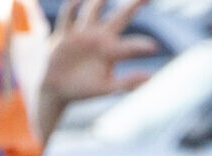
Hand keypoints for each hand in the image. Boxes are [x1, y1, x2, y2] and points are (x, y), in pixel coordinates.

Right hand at [39, 0, 157, 116]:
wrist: (57, 91)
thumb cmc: (85, 90)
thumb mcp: (106, 88)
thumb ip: (127, 83)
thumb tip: (149, 77)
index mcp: (112, 49)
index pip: (130, 45)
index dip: (140, 46)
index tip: (153, 48)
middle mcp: (100, 37)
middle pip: (121, 16)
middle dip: (134, 5)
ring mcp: (83, 34)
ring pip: (93, 11)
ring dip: (99, 1)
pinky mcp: (64, 35)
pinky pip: (67, 17)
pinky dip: (71, 8)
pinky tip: (77, 0)